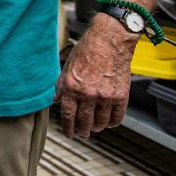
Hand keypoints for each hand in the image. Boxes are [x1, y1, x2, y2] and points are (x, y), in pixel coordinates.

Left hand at [55, 15, 136, 138]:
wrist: (109, 41)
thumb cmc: (87, 50)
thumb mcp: (67, 66)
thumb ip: (61, 86)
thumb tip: (54, 101)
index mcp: (72, 87)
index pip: (68, 115)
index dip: (68, 128)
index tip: (69, 134)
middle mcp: (88, 94)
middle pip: (84, 123)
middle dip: (82, 131)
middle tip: (83, 133)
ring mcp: (105, 96)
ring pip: (101, 123)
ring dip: (97, 127)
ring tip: (95, 126)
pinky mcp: (121, 96)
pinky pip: (117, 118)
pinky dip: (112, 123)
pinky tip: (108, 121)